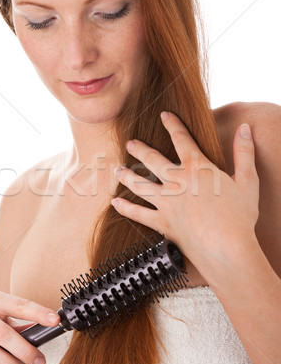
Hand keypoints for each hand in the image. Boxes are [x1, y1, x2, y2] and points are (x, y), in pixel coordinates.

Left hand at [111, 111, 259, 277]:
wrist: (227, 248)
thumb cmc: (240, 216)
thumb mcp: (248, 181)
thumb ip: (244, 153)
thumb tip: (245, 128)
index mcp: (197, 168)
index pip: (182, 139)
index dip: (173, 125)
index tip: (165, 115)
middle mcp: (177, 182)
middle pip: (153, 160)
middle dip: (140, 149)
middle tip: (130, 143)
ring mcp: (166, 203)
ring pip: (140, 185)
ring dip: (127, 175)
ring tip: (117, 169)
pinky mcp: (162, 223)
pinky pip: (138, 214)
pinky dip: (125, 208)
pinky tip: (115, 203)